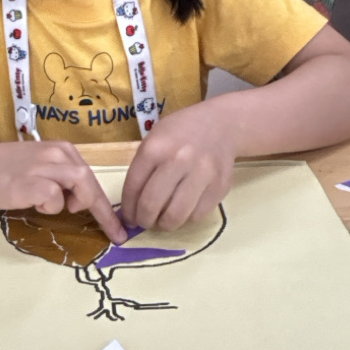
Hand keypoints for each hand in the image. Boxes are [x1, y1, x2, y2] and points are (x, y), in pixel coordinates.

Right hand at [0, 140, 127, 243]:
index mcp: (63, 151)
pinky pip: (54, 196)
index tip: (120, 231)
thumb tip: (85, 203)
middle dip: (103, 212)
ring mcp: (42, 166)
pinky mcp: (28, 182)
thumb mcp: (42, 169)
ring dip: (75, 203)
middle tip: (108, 232)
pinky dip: (51, 206)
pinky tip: (33, 203)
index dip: (108, 208)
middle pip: (90, 182)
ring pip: (80, 183)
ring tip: (53, 207)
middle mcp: (57, 154)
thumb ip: (63, 181)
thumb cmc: (7, 171)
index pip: (92, 180)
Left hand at [121, 103, 236, 230]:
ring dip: (165, 225)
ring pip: (176, 215)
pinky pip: (197, 215)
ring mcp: (202, 173)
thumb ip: (142, 170)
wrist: (220, 124)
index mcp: (155, 148)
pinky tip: (183, 211)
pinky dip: (187, 219)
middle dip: (143, 220)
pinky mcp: (220, 186)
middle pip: (151, 204)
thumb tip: (131, 208)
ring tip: (163, 221)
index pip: (133, 187)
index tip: (129, 218)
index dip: (128, 209)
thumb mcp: (154, 140)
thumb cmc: (180, 133)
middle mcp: (178, 160)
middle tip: (144, 222)